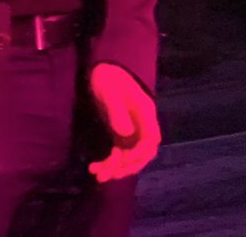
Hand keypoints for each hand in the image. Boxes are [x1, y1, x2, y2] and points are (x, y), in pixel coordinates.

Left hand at [87, 62, 161, 181]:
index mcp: (145, 114)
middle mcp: (142, 125)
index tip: (119, 159)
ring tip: (97, 175)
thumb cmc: (109, 79)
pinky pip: (120, 154)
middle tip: (107, 175)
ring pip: (132, 157)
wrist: (104, 70)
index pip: (150, 141)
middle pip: (144, 153)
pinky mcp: (122, 134)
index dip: (137, 154)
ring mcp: (133, 130)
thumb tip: (125, 134)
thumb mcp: (110, 93)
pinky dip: (110, 163)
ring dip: (117, 169)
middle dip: (127, 167)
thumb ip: (118, 113)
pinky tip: (95, 166)